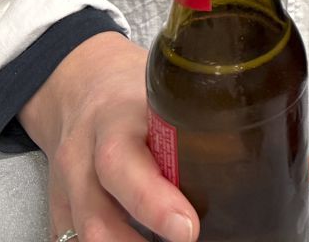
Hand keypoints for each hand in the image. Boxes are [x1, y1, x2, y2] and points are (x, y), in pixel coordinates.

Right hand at [18, 32, 195, 241]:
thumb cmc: (131, 90)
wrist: (77, 82)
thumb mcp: (162, 92)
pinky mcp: (59, 207)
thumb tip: (249, 155)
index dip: (153, 202)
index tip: (188, 228)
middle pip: (96, 213)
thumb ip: (194, 122)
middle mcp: (82, 156)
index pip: (121, 162)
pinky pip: (71, 238)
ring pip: (83, 234)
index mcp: (113, 120)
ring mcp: (65, 186)